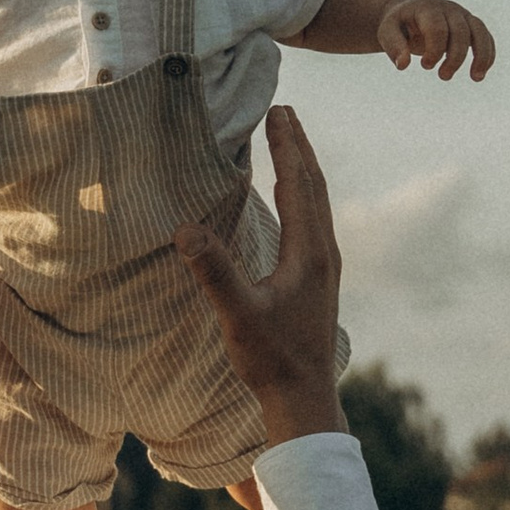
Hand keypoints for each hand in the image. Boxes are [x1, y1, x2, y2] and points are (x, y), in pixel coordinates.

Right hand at [176, 106, 345, 442]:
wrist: (305, 399)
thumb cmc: (272, 359)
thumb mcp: (239, 315)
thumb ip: (214, 272)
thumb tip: (184, 230)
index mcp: (309, 253)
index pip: (298, 184)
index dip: (287, 146)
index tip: (278, 111)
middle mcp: (324, 254)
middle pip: (314, 186)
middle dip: (299, 147)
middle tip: (285, 112)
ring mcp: (325, 268)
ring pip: (318, 204)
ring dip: (303, 169)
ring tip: (290, 143)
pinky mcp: (320, 282)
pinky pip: (314, 223)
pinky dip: (303, 197)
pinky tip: (291, 202)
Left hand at [376, 0, 495, 81]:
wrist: (409, 13)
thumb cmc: (398, 25)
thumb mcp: (387, 32)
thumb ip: (393, 46)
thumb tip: (403, 65)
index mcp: (427, 8)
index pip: (437, 28)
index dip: (435, 49)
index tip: (425, 66)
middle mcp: (448, 9)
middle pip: (461, 31)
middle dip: (455, 57)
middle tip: (443, 76)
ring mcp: (462, 15)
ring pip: (479, 31)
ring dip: (481, 55)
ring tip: (476, 78)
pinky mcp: (471, 25)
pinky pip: (485, 37)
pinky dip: (487, 54)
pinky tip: (481, 73)